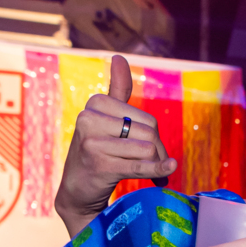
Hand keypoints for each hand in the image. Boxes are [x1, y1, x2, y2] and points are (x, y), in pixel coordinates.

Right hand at [54, 54, 179, 238]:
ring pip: (147, 149)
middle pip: (149, 133)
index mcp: (95, 104)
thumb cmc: (97, 151)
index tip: (149, 150)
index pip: (147, 119)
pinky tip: (167, 171)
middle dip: (158, 153)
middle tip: (153, 167)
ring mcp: (92, 142)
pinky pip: (139, 165)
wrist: (78, 189)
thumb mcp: (105, 118)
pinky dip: (157, 170)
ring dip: (154, 166)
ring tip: (150, 174)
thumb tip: (119, 57)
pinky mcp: (99, 164)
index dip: (154, 138)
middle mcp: (89, 119)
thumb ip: (117, 90)